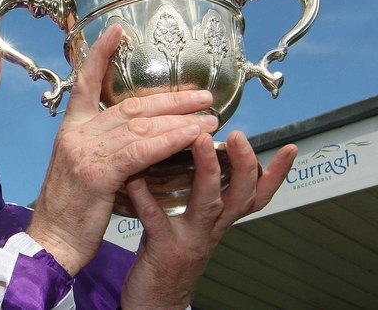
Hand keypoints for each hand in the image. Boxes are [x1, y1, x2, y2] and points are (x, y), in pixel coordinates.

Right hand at [26, 24, 218, 275]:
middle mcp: (77, 134)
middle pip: (130, 106)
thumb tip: (138, 137)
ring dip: (180, 120)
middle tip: (203, 95)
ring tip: (210, 117)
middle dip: (170, 98)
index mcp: (71, 130)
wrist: (51, 242)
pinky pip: (142, 150)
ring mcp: (85, 151)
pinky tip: (193, 135)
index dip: (100, 55)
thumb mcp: (83, 170)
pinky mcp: (98, 172)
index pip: (85, 84)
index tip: (117, 30)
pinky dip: (170, 139)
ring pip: (140, 126)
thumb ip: (105, 148)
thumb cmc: (70, 211)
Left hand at [119, 131, 296, 308]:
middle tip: (239, 135)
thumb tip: (201, 159)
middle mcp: (211, 229)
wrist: (154, 304)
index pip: (256, 195)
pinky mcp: (163, 249)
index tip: (291, 147)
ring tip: (199, 142)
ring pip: (208, 204)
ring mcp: (189, 240)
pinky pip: (156, 220)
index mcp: (218, 221)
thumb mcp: (192, 227)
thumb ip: (198, 198)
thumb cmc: (168, 258)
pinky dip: (146, 197)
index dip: (276, 174)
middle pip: (240, 195)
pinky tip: (136, 177)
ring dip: (206, 171)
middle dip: (245, 164)